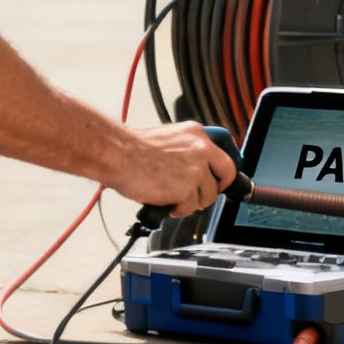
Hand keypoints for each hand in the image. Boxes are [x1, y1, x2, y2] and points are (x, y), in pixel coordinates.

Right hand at [106, 122, 237, 219]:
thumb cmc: (132, 149)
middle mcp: (201, 149)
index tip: (220, 180)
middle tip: (199, 194)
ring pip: (208, 196)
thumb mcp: (168, 139)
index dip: (221, 173)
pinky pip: (190, 207)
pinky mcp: (187, 189)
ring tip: (171, 196)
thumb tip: (196, 168)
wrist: (117, 154)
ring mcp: (196, 169)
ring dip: (191, 201)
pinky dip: (178, 209)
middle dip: (214, 189)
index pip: (224, 156)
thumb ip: (186, 151)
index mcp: (196, 133)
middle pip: (226, 176)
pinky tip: (165, 201)